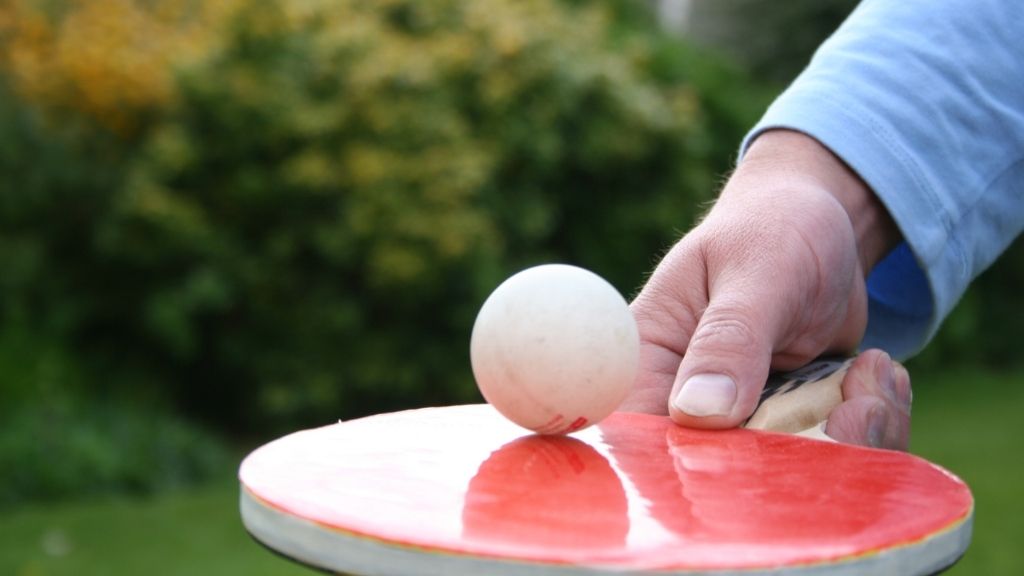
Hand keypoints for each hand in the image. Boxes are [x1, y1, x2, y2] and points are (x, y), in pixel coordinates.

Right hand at [621, 130, 908, 449]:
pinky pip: (831, 461)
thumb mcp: (757, 272)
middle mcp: (682, 405)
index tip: (767, 452)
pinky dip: (872, 432)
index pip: (641, 437)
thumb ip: (729, 339)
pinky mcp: (788, 431)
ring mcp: (739, 426)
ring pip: (786, 476)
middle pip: (720, 475)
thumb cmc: (774, 230)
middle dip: (800, 453)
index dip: (692, 466)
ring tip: (875, 376)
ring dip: (852, 439)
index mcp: (647, 362)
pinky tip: (880, 379)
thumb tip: (697, 414)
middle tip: (857, 403)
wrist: (823, 228)